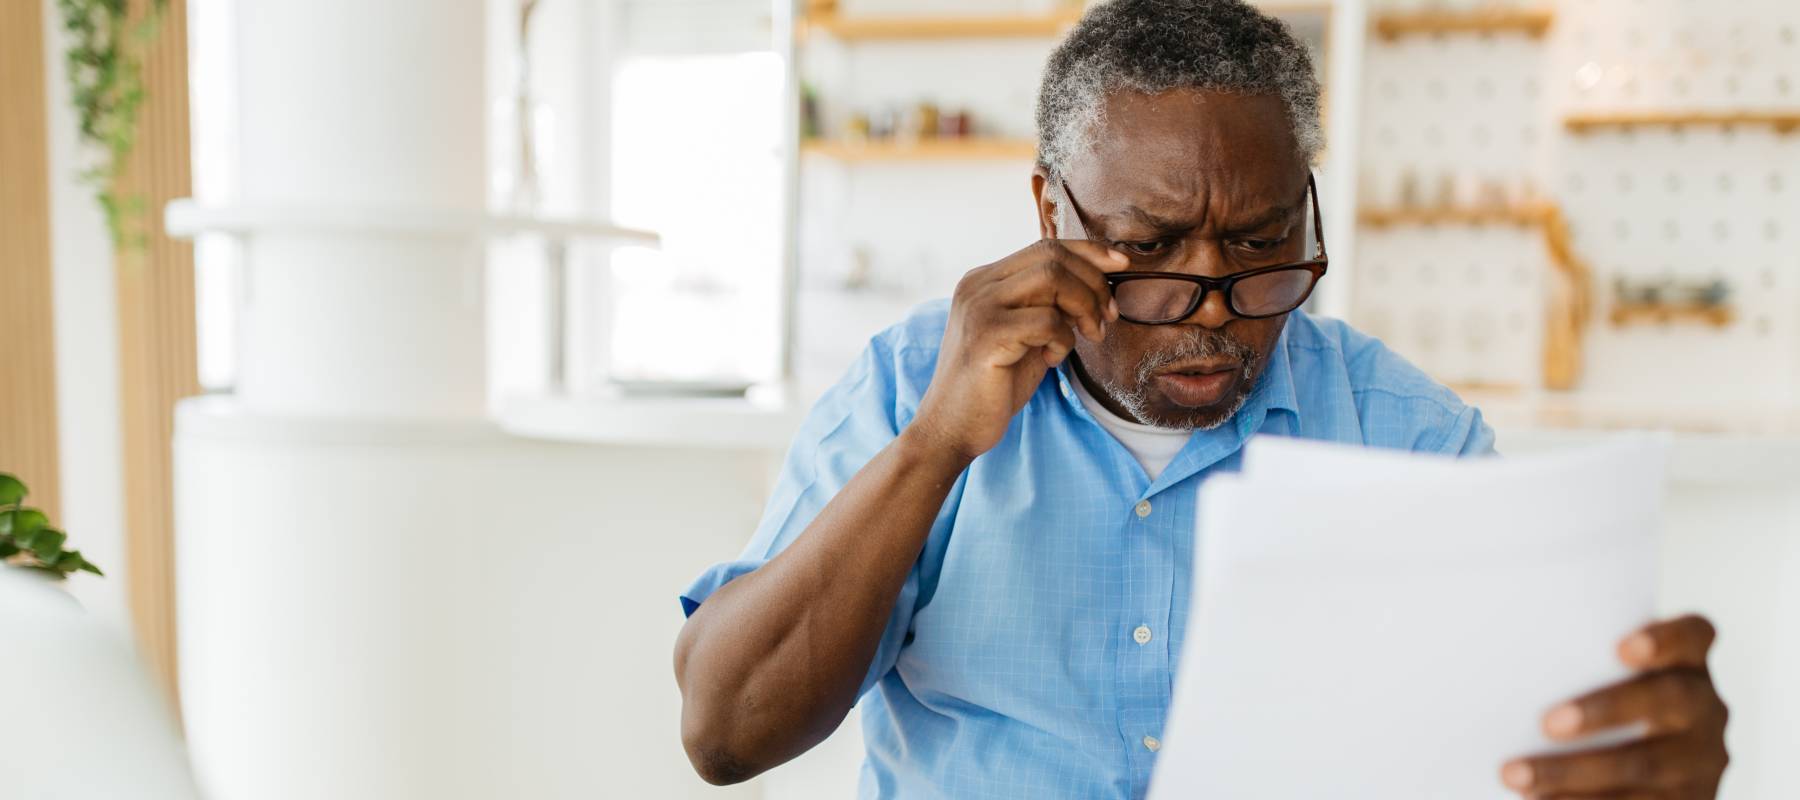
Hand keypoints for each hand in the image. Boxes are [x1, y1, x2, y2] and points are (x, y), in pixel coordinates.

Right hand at [910, 240, 1125, 460]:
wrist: (952, 427)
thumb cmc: (994, 385)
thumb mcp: (1026, 335)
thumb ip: (1049, 305)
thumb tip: (1098, 285)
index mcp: (985, 280)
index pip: (1045, 246)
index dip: (1089, 251)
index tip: (1121, 265)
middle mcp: (978, 285)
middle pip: (1052, 256)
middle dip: (1093, 284)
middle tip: (1106, 319)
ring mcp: (979, 308)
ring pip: (1051, 278)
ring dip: (1084, 306)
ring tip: (1087, 336)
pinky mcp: (986, 337)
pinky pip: (1046, 321)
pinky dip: (1062, 340)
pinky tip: (1051, 360)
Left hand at [1501, 615, 1729, 798]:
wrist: (1630, 776)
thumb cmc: (1592, 706)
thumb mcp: (1595, 681)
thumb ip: (1571, 667)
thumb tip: (1492, 661)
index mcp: (1685, 663)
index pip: (1694, 635)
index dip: (1665, 638)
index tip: (1621, 648)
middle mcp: (1705, 709)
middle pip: (1669, 699)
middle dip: (1605, 711)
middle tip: (1547, 724)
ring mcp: (1702, 761)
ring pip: (1645, 765)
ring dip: (1573, 773)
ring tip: (1516, 777)